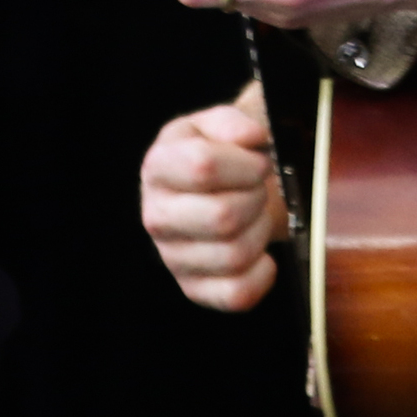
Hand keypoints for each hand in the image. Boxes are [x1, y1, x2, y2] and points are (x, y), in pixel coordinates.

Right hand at [140, 89, 286, 310]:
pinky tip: (261, 254)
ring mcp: (172, 257)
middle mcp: (156, 215)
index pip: (204, 166)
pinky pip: (236, 294)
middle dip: (256, 199)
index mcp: (159, 167)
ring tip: (255, 216)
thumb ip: (232, 122)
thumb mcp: (219, 125)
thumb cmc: (220, 155)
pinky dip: (261, 274)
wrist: (218, 189)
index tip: (258, 162)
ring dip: (260, 232)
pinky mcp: (194, 288)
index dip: (246, 164)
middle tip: (258, 190)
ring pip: (234, 254)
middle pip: (223, 216)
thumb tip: (252, 137)